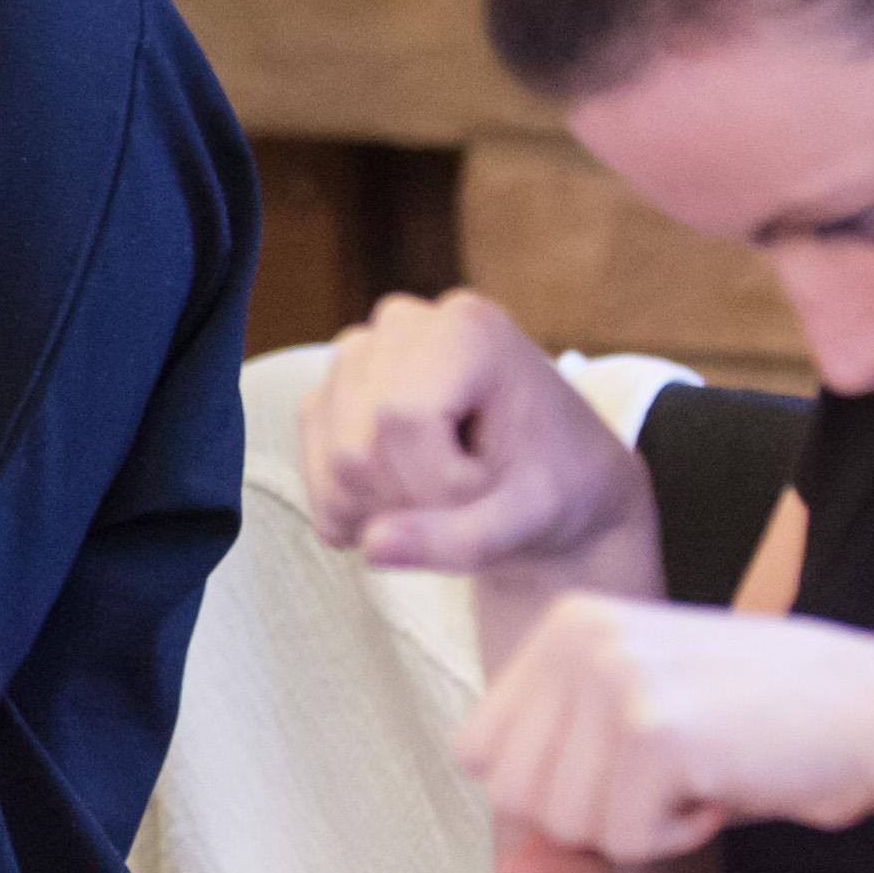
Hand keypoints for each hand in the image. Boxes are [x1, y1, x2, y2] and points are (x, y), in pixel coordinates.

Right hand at [296, 289, 658, 586]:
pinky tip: (402, 510)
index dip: (441, 484)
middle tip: (470, 508)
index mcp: (466, 328)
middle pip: (361, 444)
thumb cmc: (558, 487)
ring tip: (441, 507)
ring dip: (383, 511)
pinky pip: (315, 468)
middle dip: (413, 503)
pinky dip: (353, 510)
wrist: (555, 480)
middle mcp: (402, 325)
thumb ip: (462, 539)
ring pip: (336, 461)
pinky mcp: (333, 393)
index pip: (404, 418)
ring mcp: (359, 355)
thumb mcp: (531, 517)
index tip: (492, 495)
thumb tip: (372, 547)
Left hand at [459, 594, 873, 872]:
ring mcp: (612, 677)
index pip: (479, 755)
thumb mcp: (644, 771)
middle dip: (593, 814)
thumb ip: (567, 830)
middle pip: (512, 796)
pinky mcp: (653, 730)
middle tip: (675, 771)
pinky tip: (726, 785)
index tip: (640, 757)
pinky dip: (677, 839)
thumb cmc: (758, 739)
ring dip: (638, 828)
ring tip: (704, 772)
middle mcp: (576, 635)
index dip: (559, 787)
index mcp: (563, 624)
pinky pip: (621, 844)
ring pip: (561, 825)